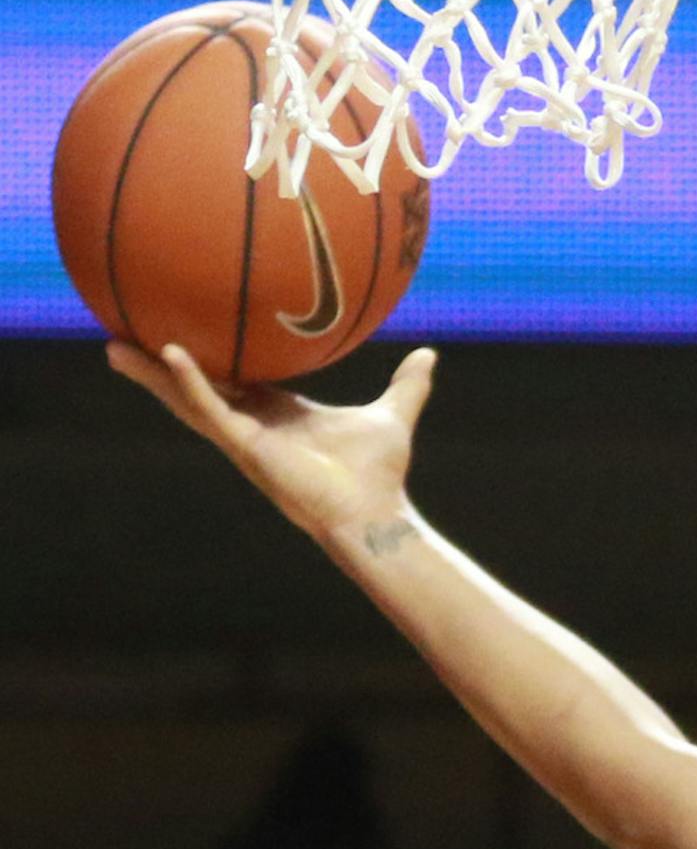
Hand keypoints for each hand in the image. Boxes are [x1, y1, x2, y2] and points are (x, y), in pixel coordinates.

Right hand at [106, 337, 436, 551]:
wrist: (375, 517)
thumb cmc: (381, 476)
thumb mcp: (393, 416)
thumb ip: (408, 386)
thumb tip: (431, 355)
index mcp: (277, 414)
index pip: (231, 379)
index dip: (206, 358)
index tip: (180, 331)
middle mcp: (253, 426)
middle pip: (195, 388)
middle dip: (159, 365)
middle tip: (120, 334)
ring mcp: (245, 440)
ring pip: (187, 400)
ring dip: (153, 375)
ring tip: (113, 345)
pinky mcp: (247, 450)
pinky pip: (211, 411)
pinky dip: (191, 384)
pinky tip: (170, 354)